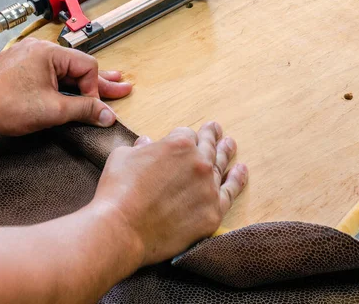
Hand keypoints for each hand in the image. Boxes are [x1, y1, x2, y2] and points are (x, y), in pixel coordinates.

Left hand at [0, 38, 131, 135]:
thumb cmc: (8, 107)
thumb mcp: (54, 111)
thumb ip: (85, 110)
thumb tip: (109, 115)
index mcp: (49, 53)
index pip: (87, 67)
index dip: (94, 89)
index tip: (92, 109)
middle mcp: (40, 48)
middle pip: (78, 66)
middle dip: (99, 82)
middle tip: (121, 87)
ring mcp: (31, 55)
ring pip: (66, 69)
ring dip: (83, 82)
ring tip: (107, 85)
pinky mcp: (24, 65)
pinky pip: (52, 72)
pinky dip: (65, 82)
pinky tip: (76, 88)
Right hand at [91, 121, 247, 265]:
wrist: (121, 228)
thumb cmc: (117, 190)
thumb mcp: (123, 157)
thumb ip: (140, 148)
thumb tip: (147, 143)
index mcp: (179, 144)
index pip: (187, 134)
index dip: (182, 137)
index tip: (182, 139)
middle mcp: (199, 162)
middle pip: (208, 146)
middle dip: (211, 136)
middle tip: (216, 129)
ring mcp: (208, 188)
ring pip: (221, 166)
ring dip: (226, 152)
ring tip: (230, 144)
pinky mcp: (213, 213)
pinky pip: (230, 192)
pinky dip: (237, 180)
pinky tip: (241, 171)